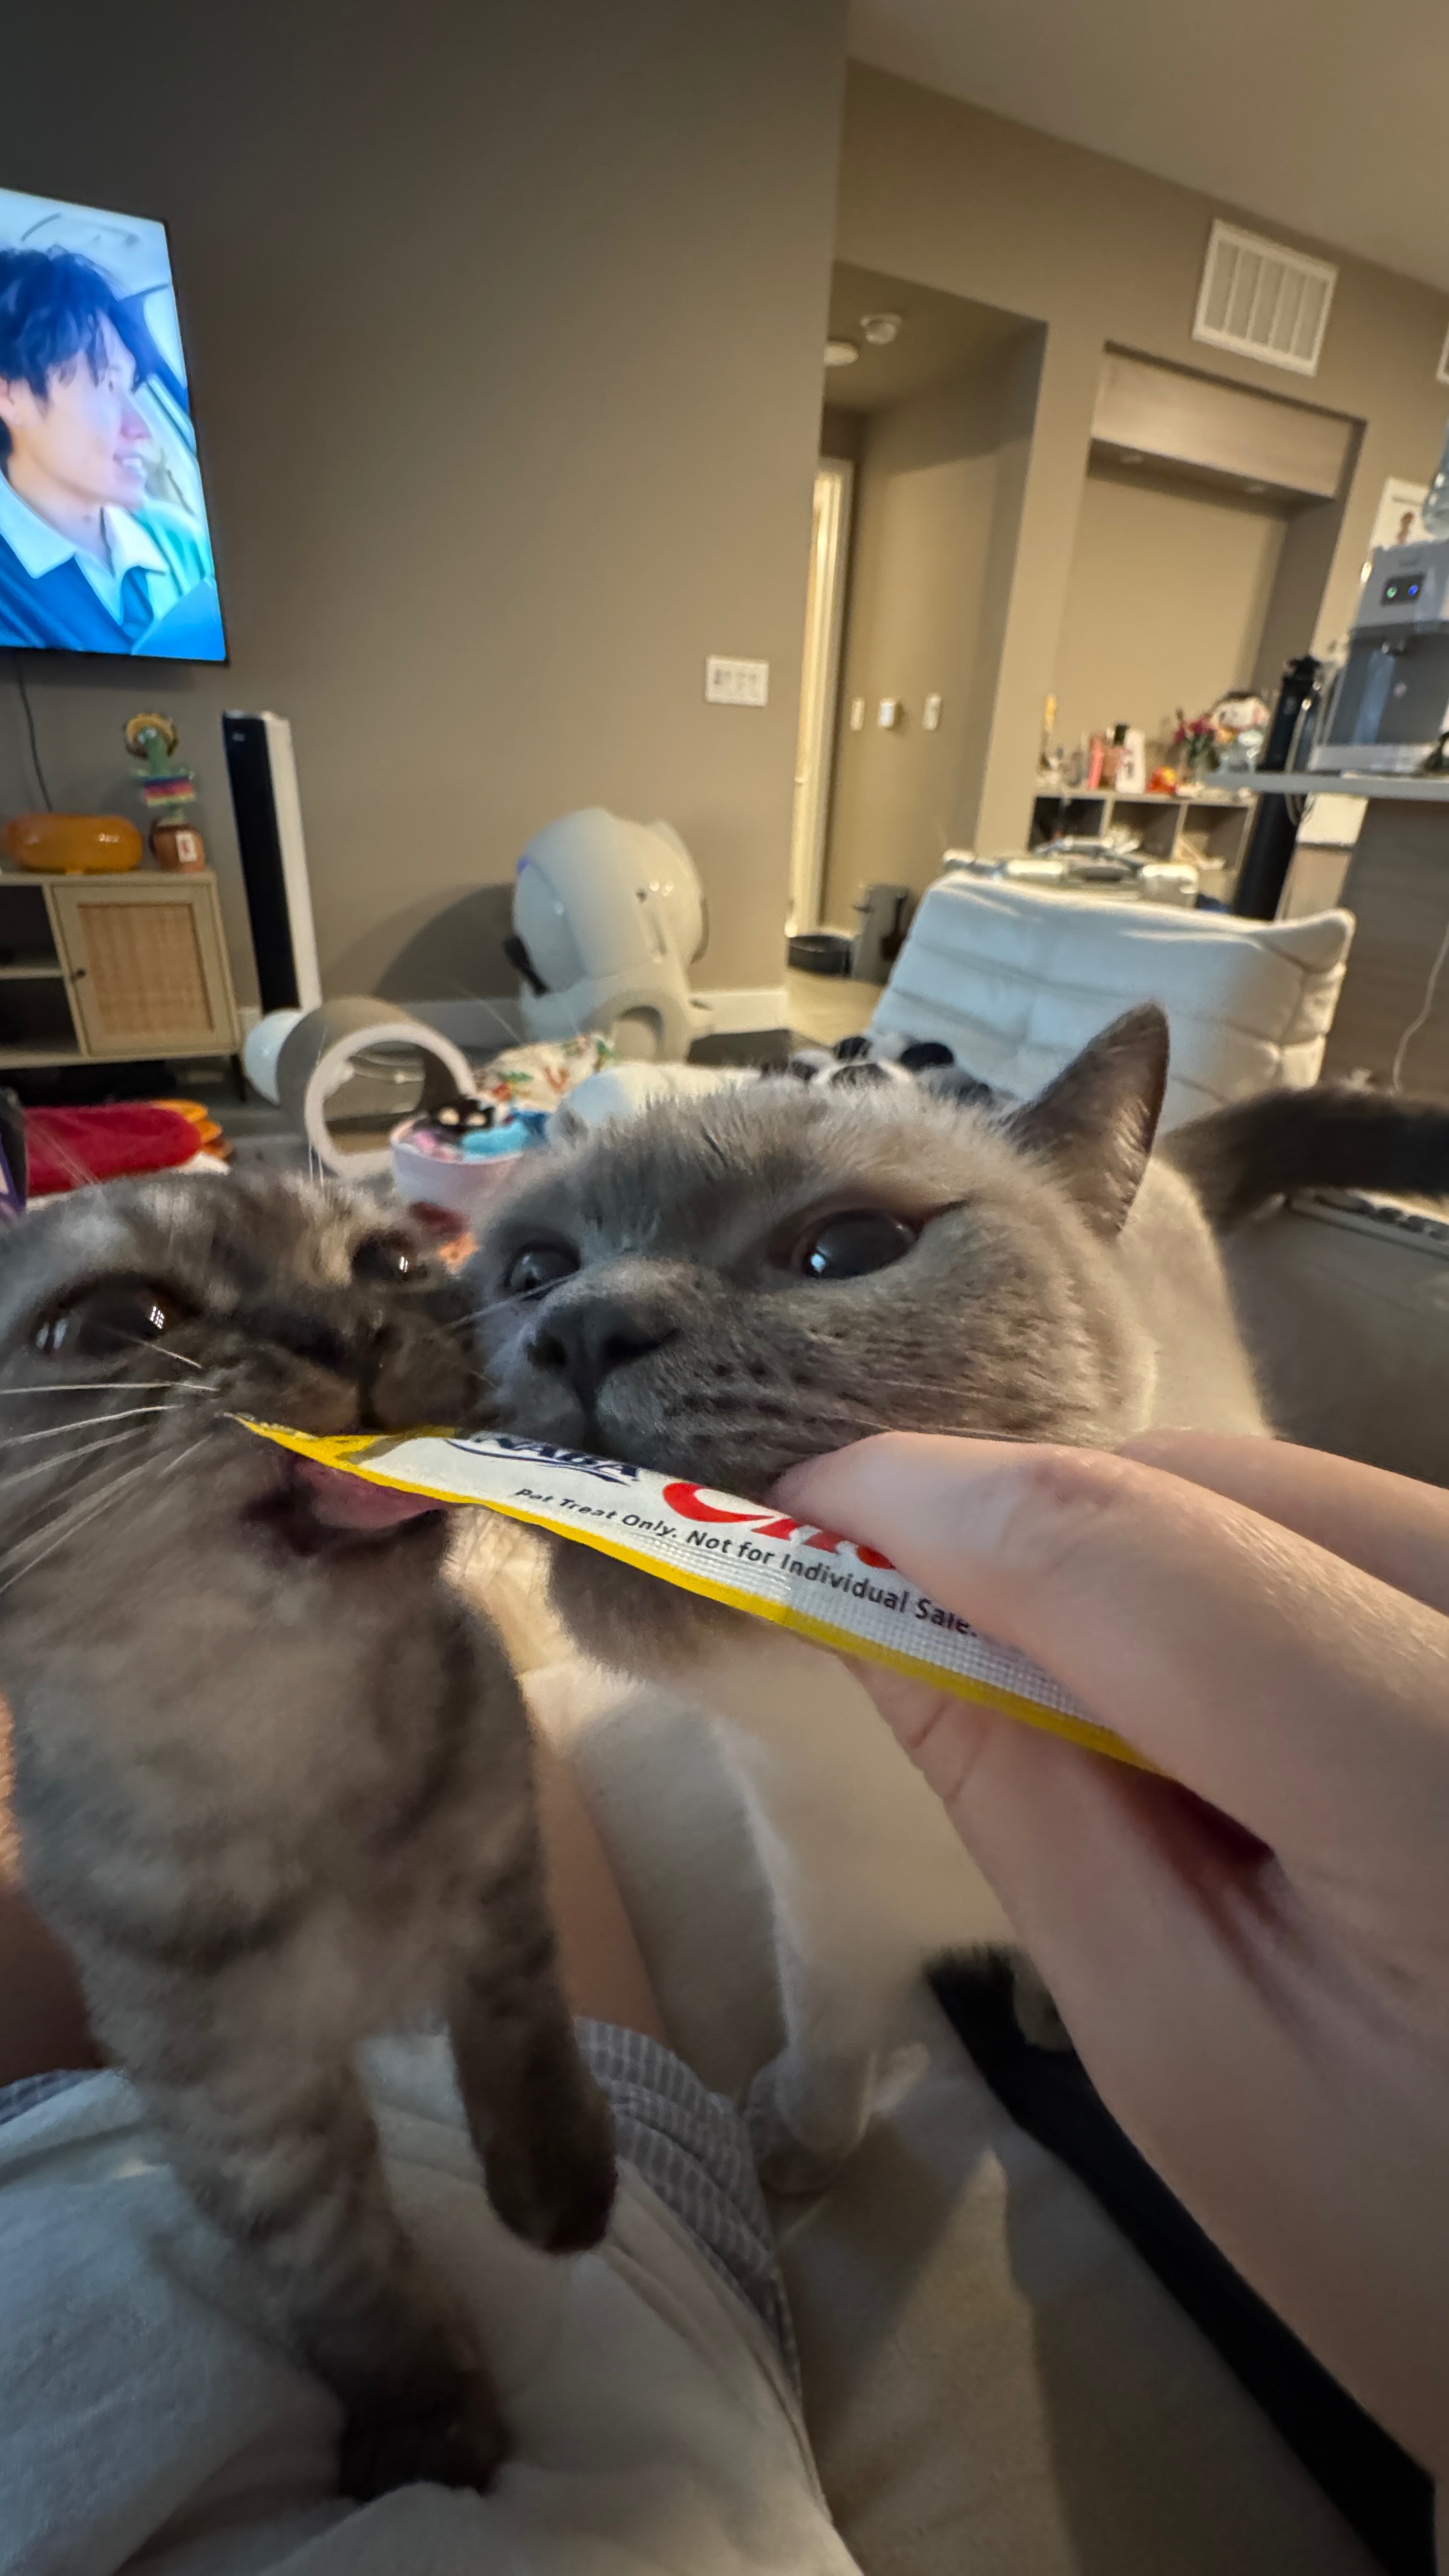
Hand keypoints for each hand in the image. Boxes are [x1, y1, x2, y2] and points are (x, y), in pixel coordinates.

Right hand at [773, 1431, 1448, 2478]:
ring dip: (1142, 1540)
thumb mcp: (1183, 2050)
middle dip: (1029, 1519)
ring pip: (1298, 1487)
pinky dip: (1249, 1561)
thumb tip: (871, 1607)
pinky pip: (1368, 1532)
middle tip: (895, 1607)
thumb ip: (1023, 1804)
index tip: (790, 1504)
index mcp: (1435, 1766)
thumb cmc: (1414, 2233)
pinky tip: (1209, 1686)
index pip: (1132, 1556)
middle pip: (1223, 1487)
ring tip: (1061, 1681)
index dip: (929, 1501)